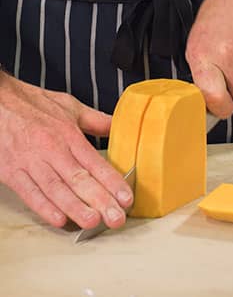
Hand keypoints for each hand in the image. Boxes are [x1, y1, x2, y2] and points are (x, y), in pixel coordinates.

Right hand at [0, 73, 132, 228]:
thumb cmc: (32, 104)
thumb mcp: (69, 106)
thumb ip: (96, 120)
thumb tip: (120, 127)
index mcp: (68, 135)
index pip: (96, 163)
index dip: (113, 182)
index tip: (127, 198)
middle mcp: (52, 149)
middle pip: (79, 179)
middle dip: (100, 200)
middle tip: (116, 218)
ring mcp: (30, 162)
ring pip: (56, 189)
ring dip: (75, 208)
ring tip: (92, 222)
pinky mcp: (10, 171)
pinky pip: (29, 192)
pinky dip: (43, 207)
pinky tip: (58, 220)